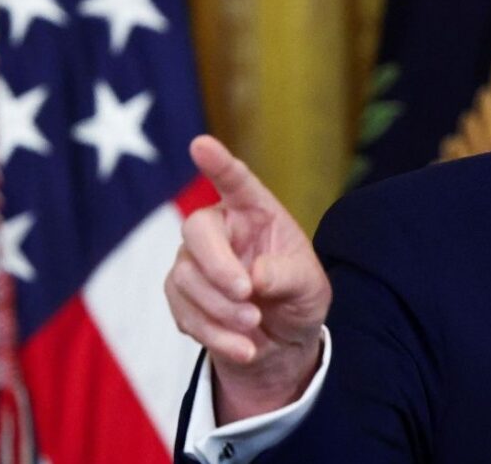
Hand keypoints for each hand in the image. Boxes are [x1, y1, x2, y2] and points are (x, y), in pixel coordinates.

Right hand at [165, 136, 331, 422]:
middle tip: (246, 294)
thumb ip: (287, 276)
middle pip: (196, 230)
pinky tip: (244, 347)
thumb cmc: (297, 301)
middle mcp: (220, 230)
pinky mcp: (181, 296)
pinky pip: (184, 312)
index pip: (235, 182)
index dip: (218, 163)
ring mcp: (194, 261)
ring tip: (254, 326)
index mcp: (255, 212)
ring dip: (221, 309)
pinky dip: (214, 334)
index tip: (201, 145)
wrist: (280, 345)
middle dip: (217, 265)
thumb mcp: (310, 288)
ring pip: (186, 277)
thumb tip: (254, 276)